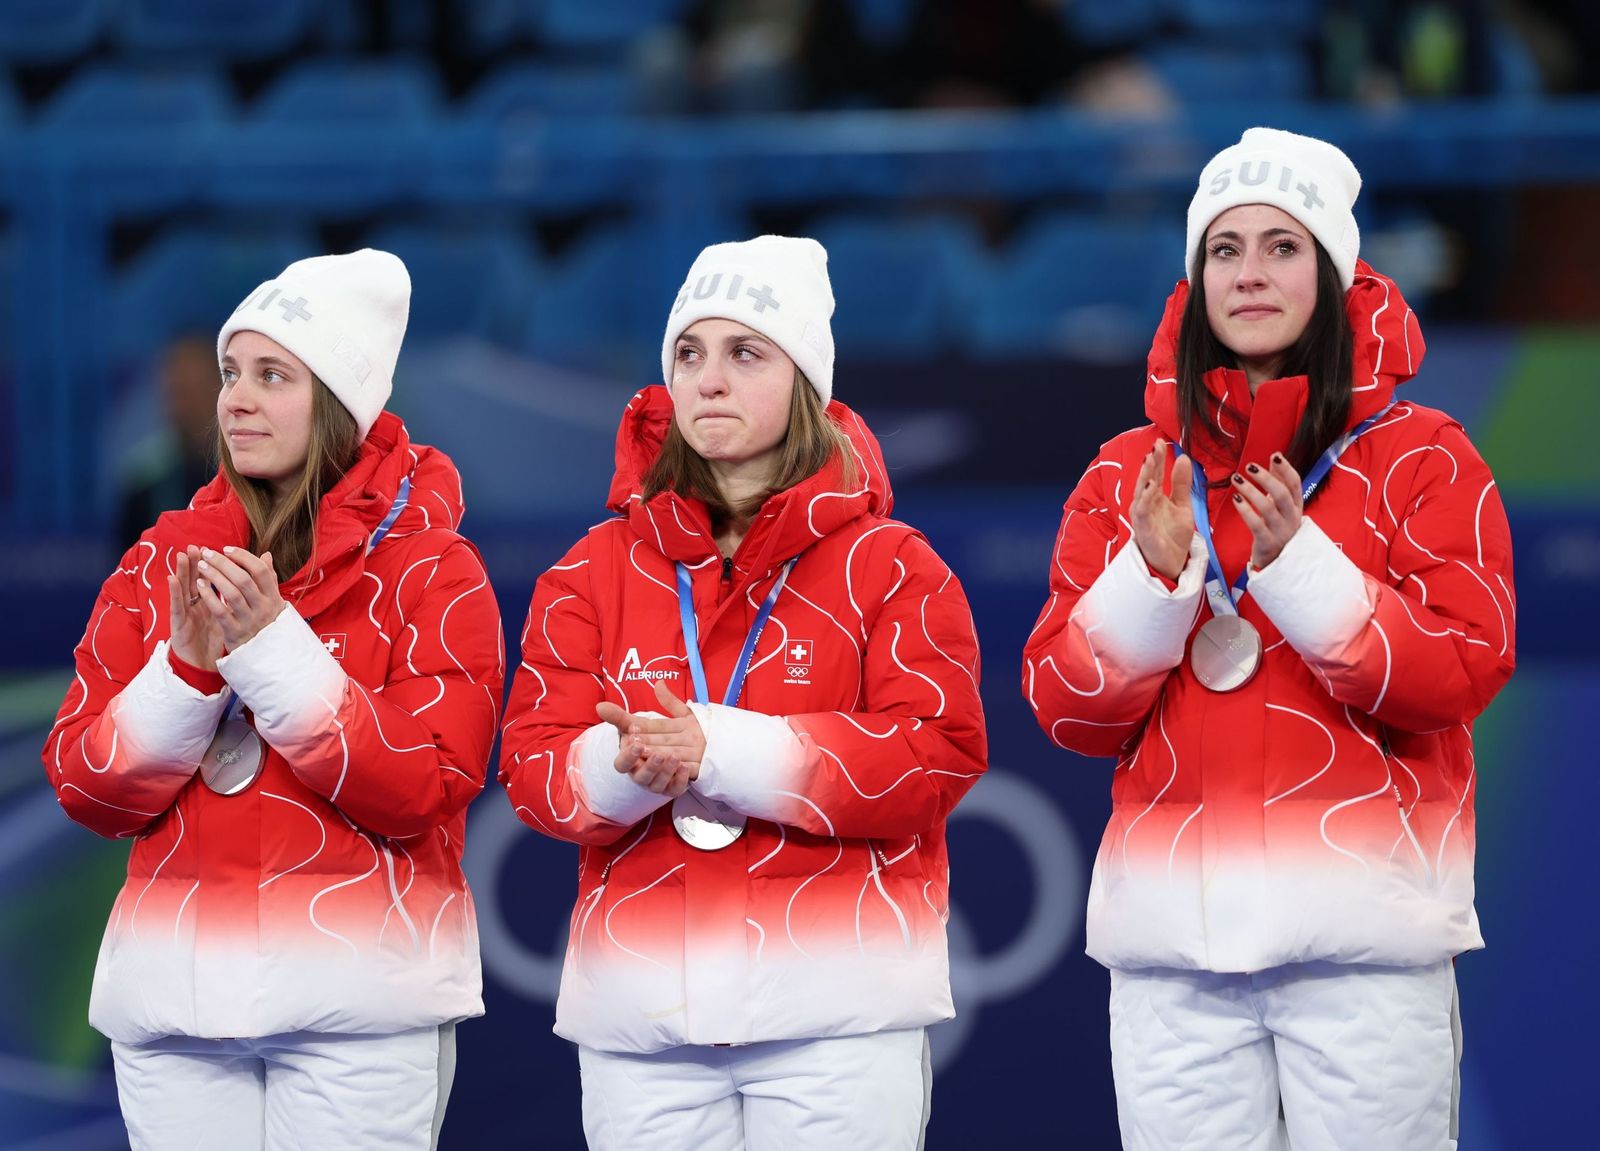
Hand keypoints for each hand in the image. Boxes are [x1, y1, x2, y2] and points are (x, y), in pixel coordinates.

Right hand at [167, 546, 223, 670]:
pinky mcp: (177, 625)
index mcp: (206, 604)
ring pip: (182, 589)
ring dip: (181, 571)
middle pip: (193, 581)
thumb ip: (230, 601)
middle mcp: (193, 607)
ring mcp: (184, 614)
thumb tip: (244, 587)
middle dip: (194, 563)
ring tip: (180, 555)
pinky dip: (173, 592)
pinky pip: (176, 606)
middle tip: (195, 546)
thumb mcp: (224, 619)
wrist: (200, 667)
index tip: (214, 549)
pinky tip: (171, 579)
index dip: (211, 566)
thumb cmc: (211, 641)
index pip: (207, 581)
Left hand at [192, 546, 285, 650]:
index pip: (260, 571)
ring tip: (201, 566)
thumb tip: (267, 555)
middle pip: (244, 579)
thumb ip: (268, 578)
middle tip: (207, 553)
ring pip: (232, 594)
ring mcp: (250, 621)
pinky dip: (209, 596)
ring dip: (214, 577)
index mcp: (273, 597)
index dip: (243, 557)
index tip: (226, 549)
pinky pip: (221, 611)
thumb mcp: (272, 601)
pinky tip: (199, 586)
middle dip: (223, 563)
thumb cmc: (266, 623)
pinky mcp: (235, 632)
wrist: (266, 656)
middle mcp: (263, 607)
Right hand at [594, 680, 706, 797]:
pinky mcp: (674, 787)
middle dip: (650, 766)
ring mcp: (658, 783)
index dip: (628, 756)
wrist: (674, 745)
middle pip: (641, 777)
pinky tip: (685, 767)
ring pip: (658, 784)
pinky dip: (681, 780)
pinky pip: (676, 789)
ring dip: (666, 771)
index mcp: (630, 761)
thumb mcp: (637, 724)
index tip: (636, 742)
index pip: (623, 764)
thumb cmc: (649, 737)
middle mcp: (642, 775)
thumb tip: (600, 706)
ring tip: (674, 756)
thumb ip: (620, 717)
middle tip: (657, 753)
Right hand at [1130, 439, 1194, 580]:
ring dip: (1145, 477)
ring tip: (1150, 460)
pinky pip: (1143, 513)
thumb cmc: (1173, 536)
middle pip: (1146, 480)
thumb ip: (1181, 484)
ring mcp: (1142, 518)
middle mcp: (1145, 505)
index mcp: (1154, 498)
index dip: (1158, 458)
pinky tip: (1151, 487)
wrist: (1172, 564)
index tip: (1162, 442)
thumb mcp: (1182, 506)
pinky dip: (1145, 499)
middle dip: (1150, 463)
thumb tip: (1183, 457)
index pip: (1155, 474)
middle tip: (1155, 446)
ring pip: (1141, 493)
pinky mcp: (1143, 530)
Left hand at [1232, 453, 1303, 569]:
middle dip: (1265, 478)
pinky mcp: (1267, 542)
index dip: (1286, 469)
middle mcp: (1291, 517)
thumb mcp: (1283, 505)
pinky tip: (1236, 499)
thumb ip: (1279, 481)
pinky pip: (1256, 524)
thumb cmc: (1279, 527)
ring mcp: (1280, 530)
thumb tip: (1275, 456)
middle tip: (1249, 466)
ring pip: (1267, 507)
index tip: (1274, 455)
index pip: (1295, 483)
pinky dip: (1245, 510)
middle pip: (1281, 493)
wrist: (1278, 560)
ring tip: (1236, 479)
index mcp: (1296, 505)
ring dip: (1251, 491)